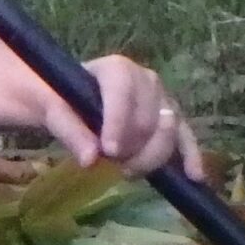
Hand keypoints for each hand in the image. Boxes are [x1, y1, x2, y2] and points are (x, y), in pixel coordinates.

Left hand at [39, 54, 203, 178]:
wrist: (68, 99)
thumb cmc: (58, 98)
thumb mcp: (50, 108)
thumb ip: (69, 130)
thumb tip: (91, 159)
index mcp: (116, 69)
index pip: (123, 91)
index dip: (118, 122)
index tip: (109, 151)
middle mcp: (145, 79)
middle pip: (149, 117)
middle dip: (133, 147)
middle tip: (112, 165)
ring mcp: (161, 99)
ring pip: (169, 130)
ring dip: (152, 157)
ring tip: (127, 172)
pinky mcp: (170, 118)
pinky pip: (185, 136)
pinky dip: (189, 155)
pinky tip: (193, 176)